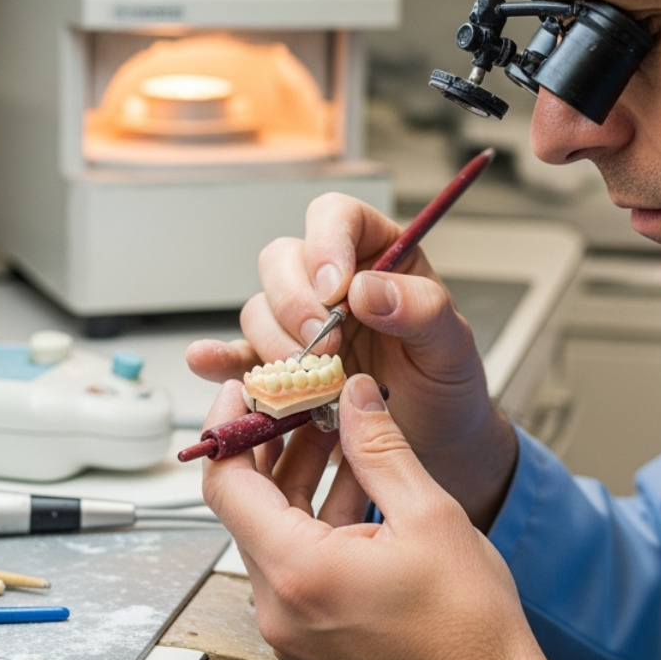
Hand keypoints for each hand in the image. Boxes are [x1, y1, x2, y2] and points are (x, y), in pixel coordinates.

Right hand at [187, 193, 516, 526]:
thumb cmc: (446, 383)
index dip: (327, 243)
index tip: (336, 289)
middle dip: (295, 301)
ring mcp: (300, 324)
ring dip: (275, 341)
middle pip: (283, 259)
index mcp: (377, 255)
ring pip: (258, 307)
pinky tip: (209, 362)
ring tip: (309, 379)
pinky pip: (238, 354)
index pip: (336, 217)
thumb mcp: (452, 345)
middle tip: (324, 345)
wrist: (436, 442)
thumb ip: (421, 309)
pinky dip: (220, 358)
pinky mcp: (279, 368)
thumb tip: (367, 289)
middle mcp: (331, 282)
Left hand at [203, 374, 549, 659]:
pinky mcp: (312, 634)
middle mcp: (279, 603)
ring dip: (299, 478)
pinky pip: (297, 561)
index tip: (246, 389)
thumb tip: (354, 396)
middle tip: (300, 400)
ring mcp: (292, 624)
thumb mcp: (428, 515)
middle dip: (272, 444)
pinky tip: (354, 482)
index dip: (230, 427)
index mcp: (297, 570)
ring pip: (274, 531)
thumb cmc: (469, 630)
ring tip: (336, 431)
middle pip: (247, 505)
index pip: (226, 484)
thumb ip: (380, 448)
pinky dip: (316, 518)